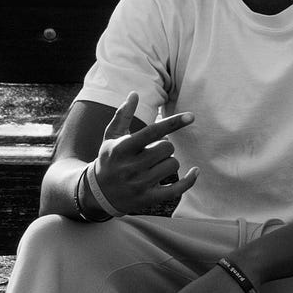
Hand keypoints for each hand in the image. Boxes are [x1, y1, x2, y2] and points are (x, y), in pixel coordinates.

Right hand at [91, 92, 199, 214]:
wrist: (97, 193)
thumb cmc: (109, 159)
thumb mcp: (111, 137)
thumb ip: (123, 115)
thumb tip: (134, 93)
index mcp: (122, 148)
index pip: (152, 132)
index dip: (173, 123)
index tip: (191, 116)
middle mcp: (130, 167)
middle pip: (167, 148)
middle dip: (165, 146)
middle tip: (154, 150)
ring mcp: (139, 184)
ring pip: (172, 165)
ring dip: (169, 162)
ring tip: (156, 164)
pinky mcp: (148, 199)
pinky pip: (176, 190)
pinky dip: (189, 180)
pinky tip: (195, 172)